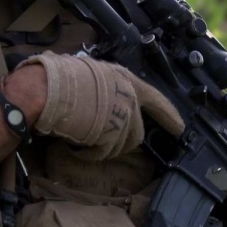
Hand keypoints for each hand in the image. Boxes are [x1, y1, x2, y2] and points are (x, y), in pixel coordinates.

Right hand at [15, 52, 183, 158]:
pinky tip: (74, 142)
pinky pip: (103, 153)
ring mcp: (123, 117)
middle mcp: (129, 97)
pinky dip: (88, 153)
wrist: (46, 89)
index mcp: (125, 78)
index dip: (168, 115)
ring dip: (101, 146)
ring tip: (78, 135)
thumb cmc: (58, 77)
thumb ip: (103, 87)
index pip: (155, 99)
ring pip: (120, 146)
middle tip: (94, 136)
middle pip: (136, 132)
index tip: (180, 128)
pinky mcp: (113, 135)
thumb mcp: (88, 73)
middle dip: (118, 139)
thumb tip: (100, 99)